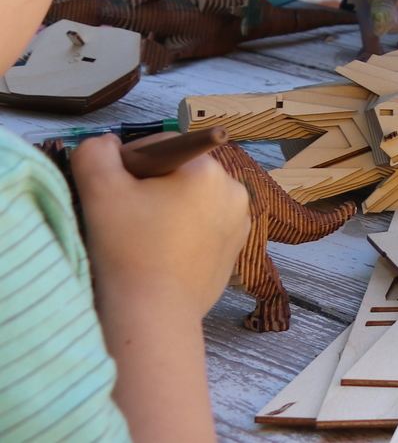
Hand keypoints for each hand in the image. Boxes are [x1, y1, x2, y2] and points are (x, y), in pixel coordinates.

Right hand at [73, 133, 249, 318]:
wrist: (152, 314)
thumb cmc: (127, 249)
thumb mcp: (99, 190)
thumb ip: (96, 153)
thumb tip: (106, 144)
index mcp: (207, 169)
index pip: (162, 146)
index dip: (130, 164)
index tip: (115, 193)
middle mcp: (234, 189)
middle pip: (180, 173)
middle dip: (151, 188)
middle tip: (126, 218)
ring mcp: (240, 221)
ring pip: (192, 200)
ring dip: (168, 210)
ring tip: (144, 240)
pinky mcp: (237, 248)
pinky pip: (205, 227)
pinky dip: (184, 233)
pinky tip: (163, 254)